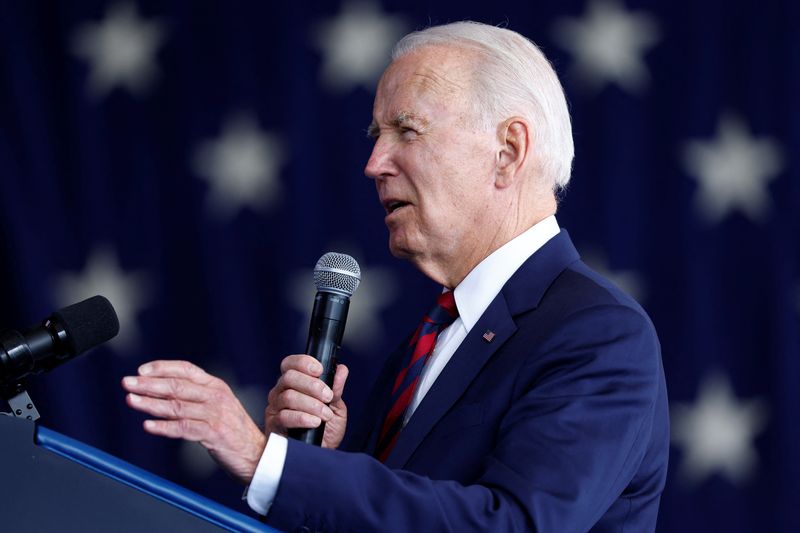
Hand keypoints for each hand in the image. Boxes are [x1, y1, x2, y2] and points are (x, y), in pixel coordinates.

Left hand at [121, 360, 266, 483]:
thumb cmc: (232, 430)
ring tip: (131, 401)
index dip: (162, 368)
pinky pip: (183, 428)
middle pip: (177, 386)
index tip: (141, 371)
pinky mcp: (213, 433)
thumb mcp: (217, 405)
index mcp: (215, 385)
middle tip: (127, 383)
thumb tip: (160, 390)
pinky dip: (164, 427)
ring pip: (176, 406)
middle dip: (148, 384)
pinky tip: (148, 426)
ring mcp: (215, 414)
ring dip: (150, 404)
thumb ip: (195, 396)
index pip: (186, 369)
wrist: (257, 453)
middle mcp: (215, 396)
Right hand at [265, 355, 348, 448]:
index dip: (303, 362)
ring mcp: (275, 408)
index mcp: (294, 383)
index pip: (290, 364)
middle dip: (312, 385)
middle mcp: (281, 392)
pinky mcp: (273, 425)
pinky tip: (315, 422)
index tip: (320, 370)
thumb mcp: (336, 408)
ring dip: (312, 404)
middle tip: (328, 396)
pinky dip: (303, 418)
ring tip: (325, 415)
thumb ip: (336, 389)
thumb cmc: (325, 430)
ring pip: (288, 396)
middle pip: (289, 377)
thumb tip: (341, 370)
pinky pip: (284, 416)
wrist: (320, 454)